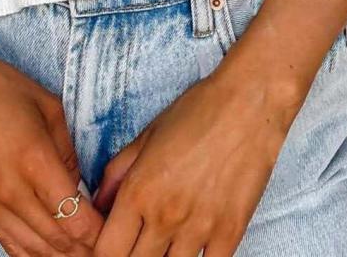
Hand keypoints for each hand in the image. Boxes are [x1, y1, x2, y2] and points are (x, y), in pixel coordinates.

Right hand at [0, 33, 103, 255]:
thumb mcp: (45, 103)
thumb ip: (67, 146)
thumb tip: (79, 180)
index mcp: (34, 160)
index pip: (75, 218)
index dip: (100, 231)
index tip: (115, 226)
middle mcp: (11, 190)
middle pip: (58, 241)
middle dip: (86, 248)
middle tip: (107, 244)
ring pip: (33, 249)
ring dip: (61, 255)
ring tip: (83, 252)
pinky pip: (8, 243)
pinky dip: (32, 254)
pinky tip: (49, 254)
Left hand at [90, 66, 304, 256]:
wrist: (248, 103)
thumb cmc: (197, 111)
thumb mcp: (147, 135)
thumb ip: (117, 172)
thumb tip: (98, 203)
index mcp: (139, 190)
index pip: (107, 251)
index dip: (104, 252)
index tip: (113, 244)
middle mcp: (165, 216)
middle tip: (140, 241)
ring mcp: (199, 228)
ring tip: (167, 244)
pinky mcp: (231, 232)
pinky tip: (196, 248)